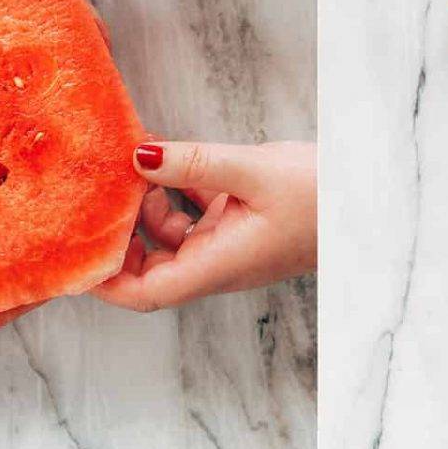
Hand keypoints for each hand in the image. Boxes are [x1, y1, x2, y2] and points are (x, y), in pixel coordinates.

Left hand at [94, 139, 316, 309]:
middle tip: (98, 194)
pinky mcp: (243, 221)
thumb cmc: (322, 197)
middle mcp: (218, 262)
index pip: (143, 292)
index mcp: (217, 266)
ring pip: (172, 234)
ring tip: (132, 164)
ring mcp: (230, 243)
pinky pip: (198, 211)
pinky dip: (178, 187)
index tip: (74, 253)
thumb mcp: (254, 170)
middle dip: (121, 233)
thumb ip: (193, 162)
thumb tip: (139, 156)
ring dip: (149, 205)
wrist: (373, 197)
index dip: (104, 279)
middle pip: (150, 264)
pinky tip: (167, 156)